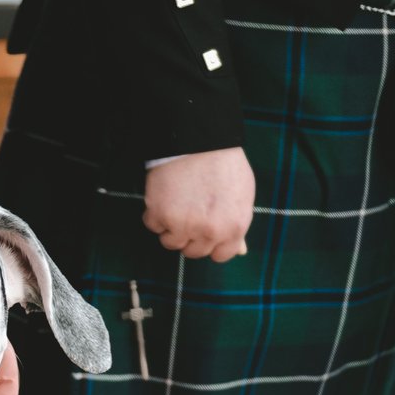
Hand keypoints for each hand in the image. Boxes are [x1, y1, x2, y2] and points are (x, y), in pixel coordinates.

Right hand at [143, 148, 253, 263]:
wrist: (198, 139)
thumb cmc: (223, 162)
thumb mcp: (242, 193)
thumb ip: (237, 222)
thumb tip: (240, 250)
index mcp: (234, 228)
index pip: (220, 255)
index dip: (212, 243)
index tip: (205, 231)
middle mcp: (209, 232)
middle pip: (193, 252)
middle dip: (190, 236)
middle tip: (189, 213)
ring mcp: (183, 226)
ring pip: (170, 242)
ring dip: (170, 227)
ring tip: (176, 202)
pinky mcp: (160, 215)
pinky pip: (153, 225)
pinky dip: (154, 212)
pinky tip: (164, 194)